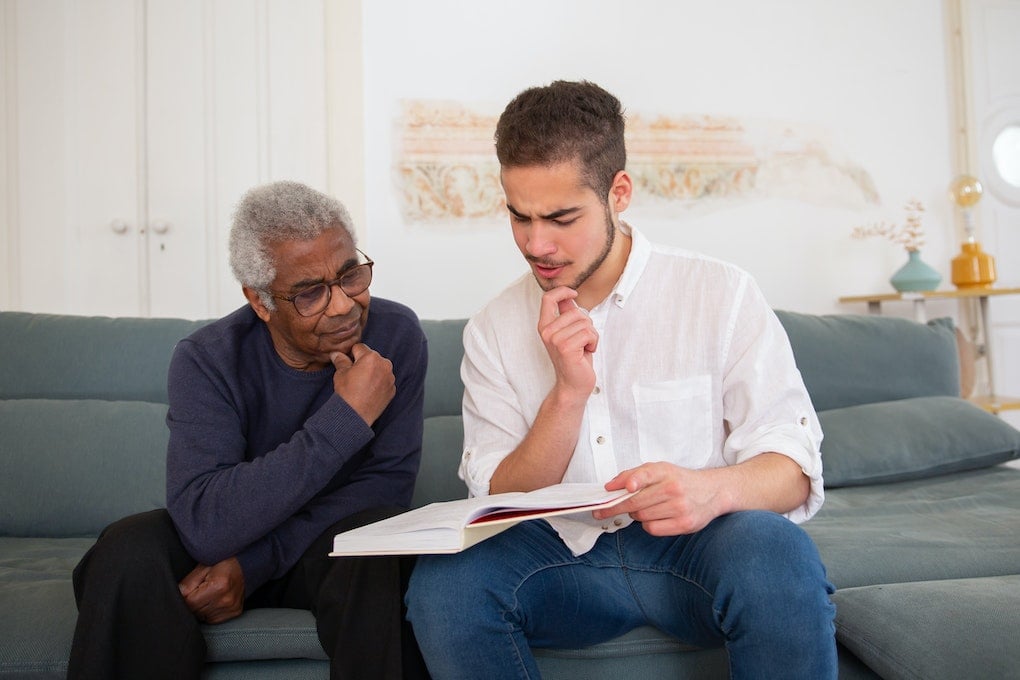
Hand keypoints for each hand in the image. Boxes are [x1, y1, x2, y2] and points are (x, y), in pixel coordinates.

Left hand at [179, 557, 244, 623]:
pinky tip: (214, 600)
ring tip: (208, 593)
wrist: (246, 563)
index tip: (190, 590)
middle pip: (196, 611)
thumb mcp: (202, 567)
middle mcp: (226, 599)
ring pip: (203, 617)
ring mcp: (232, 607)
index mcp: (218, 586)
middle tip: (200, 589)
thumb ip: (187, 583)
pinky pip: (213, 619)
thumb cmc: (223, 562)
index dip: (186, 597)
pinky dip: (210, 612)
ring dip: (202, 608)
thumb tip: (176, 596)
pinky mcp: (235, 612)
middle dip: (193, 602)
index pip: (190, 603)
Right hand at [331, 343, 395, 424]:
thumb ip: (340, 360)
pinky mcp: (392, 388)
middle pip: (371, 357)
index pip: (359, 347)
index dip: (351, 355)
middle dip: (363, 363)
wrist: (355, 415)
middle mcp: (384, 364)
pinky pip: (384, 380)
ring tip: (362, 384)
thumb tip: (336, 353)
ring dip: (372, 372)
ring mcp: (390, 377)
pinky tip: (369, 391)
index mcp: (371, 357)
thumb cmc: (347, 393)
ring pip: (379, 368)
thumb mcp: (340, 374)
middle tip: (354, 376)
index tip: (347, 364)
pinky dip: (378, 383)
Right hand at [537, 287, 597, 400]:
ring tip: (584, 347)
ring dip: (591, 335)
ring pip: (584, 323)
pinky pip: (588, 333)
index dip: (562, 292)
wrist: (573, 385)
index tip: (573, 294)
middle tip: (583, 340)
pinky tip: (587, 352)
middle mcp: (547, 332)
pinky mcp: (566, 347)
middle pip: (575, 311)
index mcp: (545, 326)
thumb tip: (569, 298)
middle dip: (587, 324)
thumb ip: (566, 316)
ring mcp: (555, 339)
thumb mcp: (568, 333)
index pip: (548, 299)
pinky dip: (593, 342)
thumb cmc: (574, 360)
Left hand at [595, 462, 724, 535]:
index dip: (632, 481)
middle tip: (601, 510)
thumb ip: (634, 475)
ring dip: (636, 514)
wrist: (713, 492)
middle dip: (615, 507)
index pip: (646, 474)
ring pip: (642, 516)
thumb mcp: (660, 470)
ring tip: (645, 508)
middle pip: (636, 502)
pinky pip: (652, 528)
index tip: (617, 488)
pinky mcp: (684, 524)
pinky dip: (648, 525)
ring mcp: (680, 507)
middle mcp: (674, 488)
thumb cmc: (681, 481)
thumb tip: (611, 486)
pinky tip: (654, 517)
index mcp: (666, 471)